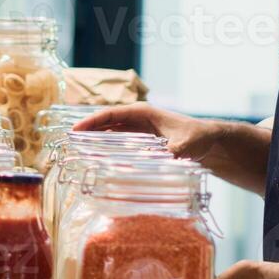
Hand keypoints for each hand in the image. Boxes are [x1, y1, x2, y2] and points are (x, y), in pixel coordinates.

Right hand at [74, 103, 215, 160]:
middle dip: (88, 131)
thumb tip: (152, 165)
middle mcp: (138, 119)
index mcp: (143, 113)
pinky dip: (108, 148)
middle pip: (106, 123)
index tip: (75, 130)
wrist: (210, 140)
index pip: (110, 115)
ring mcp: (139, 129)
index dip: (91, 122)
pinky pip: (120, 142)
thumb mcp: (183, 146)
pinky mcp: (142, 140)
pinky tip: (98, 158)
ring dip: (95, 140)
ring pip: (111, 133)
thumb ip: (169, 155)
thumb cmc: (197, 137)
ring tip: (77, 150)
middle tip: (68, 142)